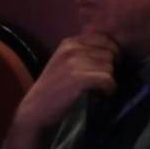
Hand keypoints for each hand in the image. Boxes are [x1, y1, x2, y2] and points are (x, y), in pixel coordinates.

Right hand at [0, 32, 118, 148]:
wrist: (36, 110)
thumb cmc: (54, 90)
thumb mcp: (65, 63)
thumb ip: (84, 53)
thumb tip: (114, 51)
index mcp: (69, 42)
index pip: (104, 38)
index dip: (111, 52)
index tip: (108, 67)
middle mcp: (72, 48)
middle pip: (109, 53)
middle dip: (110, 68)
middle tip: (102, 81)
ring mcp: (74, 62)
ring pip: (110, 67)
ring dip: (108, 80)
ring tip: (99, 89)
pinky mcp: (78, 78)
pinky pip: (107, 79)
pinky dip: (108, 89)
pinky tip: (102, 95)